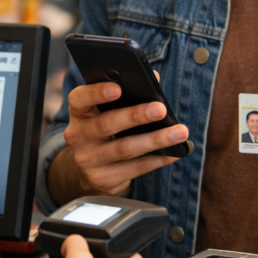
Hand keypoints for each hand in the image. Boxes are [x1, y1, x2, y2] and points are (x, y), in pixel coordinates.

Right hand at [55, 75, 188, 197]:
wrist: (91, 167)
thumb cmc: (106, 128)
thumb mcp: (107, 110)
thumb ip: (127, 93)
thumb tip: (154, 78)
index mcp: (79, 112)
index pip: (79, 99)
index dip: (96, 93)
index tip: (118, 88)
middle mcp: (78, 136)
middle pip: (106, 124)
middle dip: (136, 116)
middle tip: (161, 109)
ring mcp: (88, 160)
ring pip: (124, 149)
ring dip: (155, 140)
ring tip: (179, 132)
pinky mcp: (102, 179)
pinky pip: (134, 168)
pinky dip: (157, 159)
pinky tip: (174, 153)